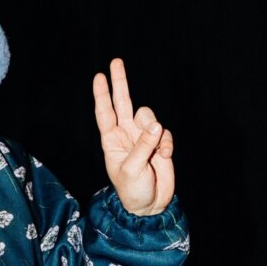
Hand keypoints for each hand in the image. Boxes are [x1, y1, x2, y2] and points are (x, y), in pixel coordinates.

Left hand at [92, 58, 174, 214]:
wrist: (150, 204)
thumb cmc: (132, 189)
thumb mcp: (131, 169)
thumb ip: (143, 146)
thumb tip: (155, 124)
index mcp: (111, 140)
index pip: (105, 113)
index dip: (102, 95)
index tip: (99, 76)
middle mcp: (126, 134)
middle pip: (123, 102)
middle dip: (120, 83)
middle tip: (116, 62)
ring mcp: (143, 137)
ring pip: (149, 116)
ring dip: (155, 131)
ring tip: (157, 152)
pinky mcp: (159, 142)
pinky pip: (165, 132)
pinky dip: (167, 143)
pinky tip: (165, 157)